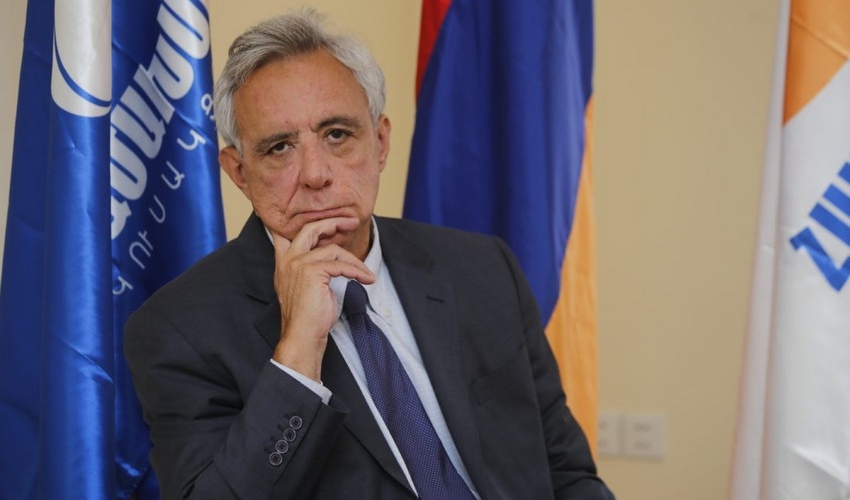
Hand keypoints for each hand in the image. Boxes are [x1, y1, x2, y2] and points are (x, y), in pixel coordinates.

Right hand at [270, 217, 374, 380]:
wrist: (303, 336)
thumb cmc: (310, 316)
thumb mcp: (309, 286)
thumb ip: (315, 268)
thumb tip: (337, 258)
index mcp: (284, 263)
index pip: (286, 233)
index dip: (306, 223)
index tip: (328, 221)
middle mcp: (288, 260)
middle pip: (310, 229)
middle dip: (333, 222)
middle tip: (352, 222)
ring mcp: (298, 264)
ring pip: (332, 249)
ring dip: (354, 260)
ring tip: (365, 272)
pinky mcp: (312, 272)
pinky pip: (341, 265)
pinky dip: (357, 271)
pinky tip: (366, 279)